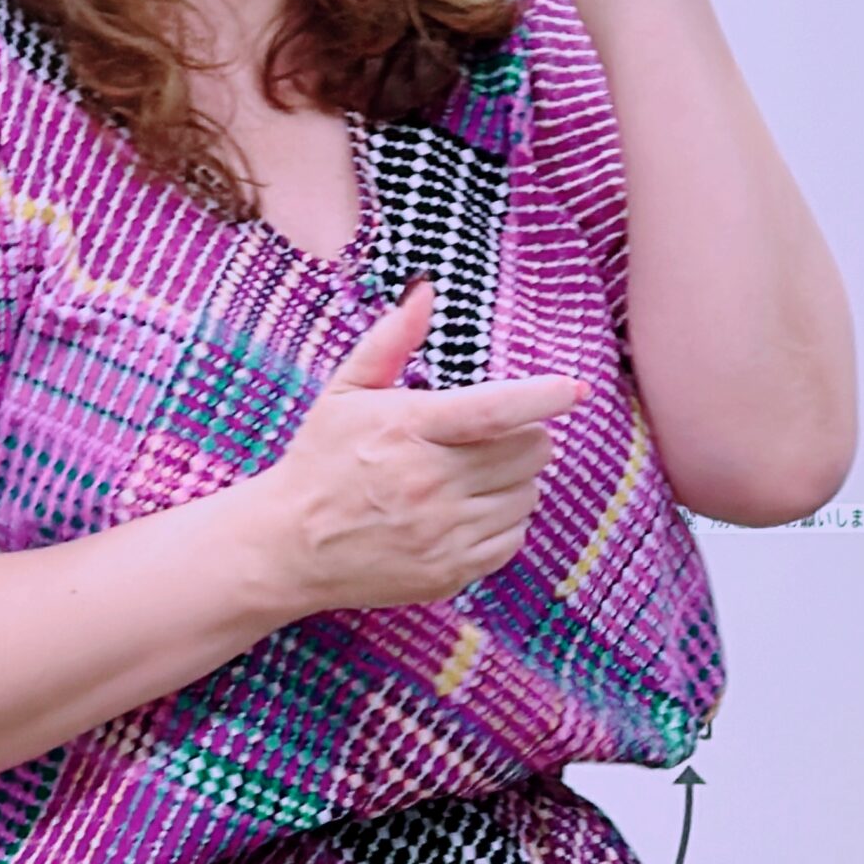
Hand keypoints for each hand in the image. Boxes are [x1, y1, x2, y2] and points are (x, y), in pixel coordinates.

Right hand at [248, 279, 587, 615]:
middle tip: (493, 435)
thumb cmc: (321, 460)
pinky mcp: (451, 571)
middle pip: (529, 452)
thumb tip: (426, 291)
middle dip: (524, 436)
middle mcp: (430, 483)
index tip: (574, 389)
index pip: (496, 410)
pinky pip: (514, 537)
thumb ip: (391, 341)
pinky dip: (505, 520)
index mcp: (409, 430)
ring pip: (528, 495)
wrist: (288, 545)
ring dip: (515, 479)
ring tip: (474, 473)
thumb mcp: (345, 392)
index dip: (542, 397)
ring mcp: (443, 533)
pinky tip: (470, 508)